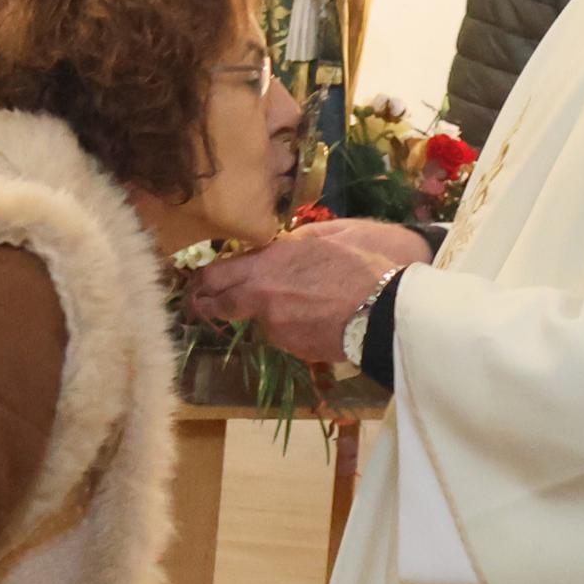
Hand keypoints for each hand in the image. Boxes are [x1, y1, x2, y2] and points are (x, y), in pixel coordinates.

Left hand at [184, 219, 430, 365]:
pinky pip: (285, 334)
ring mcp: (277, 328)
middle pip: (222, 305)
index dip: (201, 282)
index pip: (216, 276)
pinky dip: (292, 326)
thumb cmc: (365, 263)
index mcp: (267, 265)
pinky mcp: (294, 348)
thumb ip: (294, 241)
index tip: (194, 285)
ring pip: (260, 319)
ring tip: (298, 302)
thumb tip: (280, 243)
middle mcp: (262, 299)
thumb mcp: (328, 235)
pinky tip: (316, 317)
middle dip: (209, 304)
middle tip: (201, 304)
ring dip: (267, 312)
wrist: (390, 309)